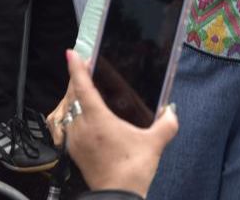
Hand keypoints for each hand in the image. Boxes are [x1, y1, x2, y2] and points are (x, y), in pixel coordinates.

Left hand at [59, 50, 178, 196]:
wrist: (117, 197)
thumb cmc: (132, 170)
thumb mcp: (155, 143)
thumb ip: (166, 124)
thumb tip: (171, 111)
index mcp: (98, 120)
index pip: (83, 86)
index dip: (77, 68)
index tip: (72, 54)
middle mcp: (82, 128)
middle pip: (72, 96)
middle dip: (77, 81)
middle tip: (85, 71)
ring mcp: (75, 140)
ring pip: (68, 110)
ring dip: (75, 99)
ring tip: (86, 92)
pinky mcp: (74, 152)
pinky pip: (69, 126)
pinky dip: (75, 115)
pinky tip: (87, 118)